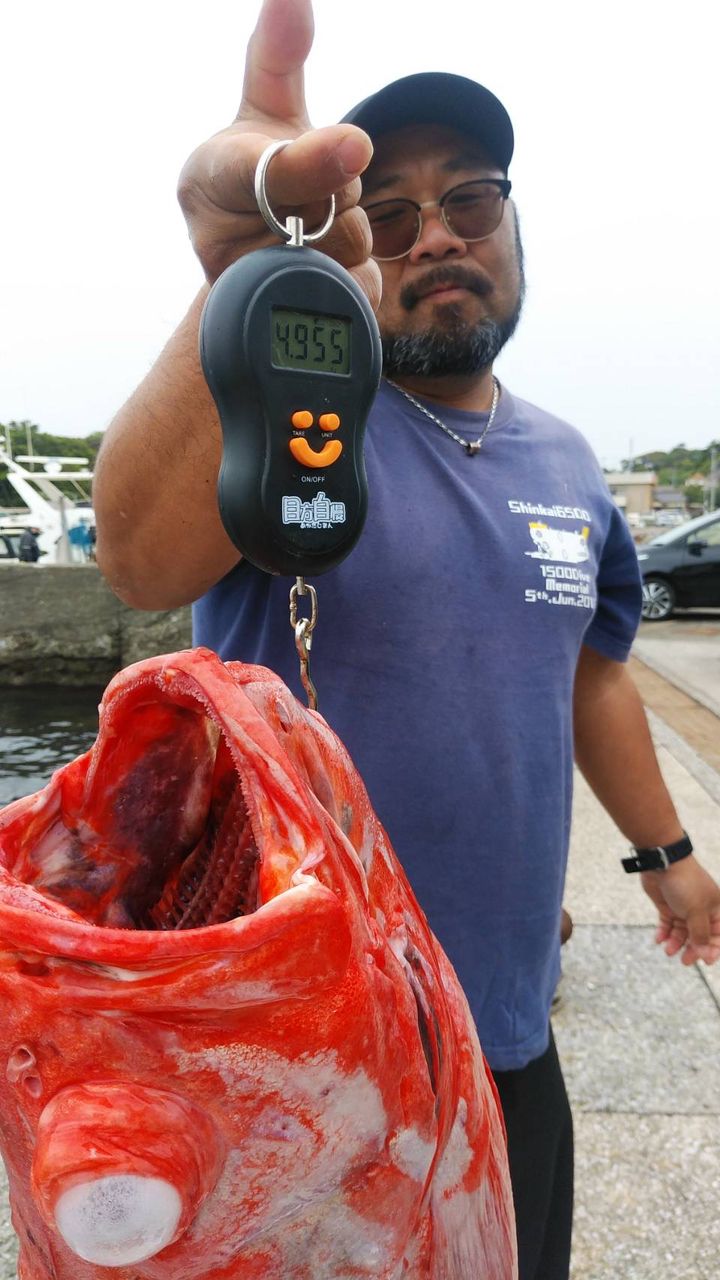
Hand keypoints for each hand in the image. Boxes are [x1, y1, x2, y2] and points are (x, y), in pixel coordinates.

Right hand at [177, 0, 380, 306]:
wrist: (249, 263)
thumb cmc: (257, 172)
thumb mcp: (264, 110)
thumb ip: (277, 58)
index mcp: (208, 178)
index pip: (266, 171)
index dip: (312, 161)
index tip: (357, 144)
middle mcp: (217, 241)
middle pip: (326, 208)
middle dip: (338, 190)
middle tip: (311, 192)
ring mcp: (253, 294)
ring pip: (348, 251)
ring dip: (350, 234)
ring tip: (314, 232)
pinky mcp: (290, 329)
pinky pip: (356, 295)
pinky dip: (359, 279)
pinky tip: (329, 271)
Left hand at [641, 857, 719, 965]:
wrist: (662, 863)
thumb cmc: (686, 884)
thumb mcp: (696, 912)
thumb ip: (700, 934)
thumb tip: (706, 954)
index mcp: (715, 909)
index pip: (718, 935)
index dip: (712, 949)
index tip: (705, 962)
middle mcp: (701, 910)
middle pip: (699, 936)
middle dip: (692, 949)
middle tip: (684, 960)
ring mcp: (683, 908)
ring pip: (682, 932)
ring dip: (676, 943)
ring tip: (668, 950)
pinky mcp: (668, 906)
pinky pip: (668, 925)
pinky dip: (664, 933)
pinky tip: (659, 940)